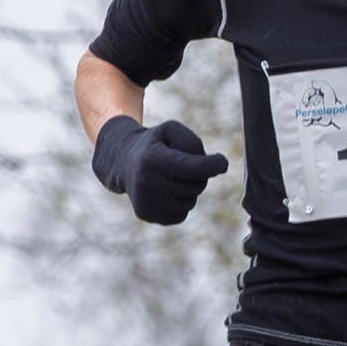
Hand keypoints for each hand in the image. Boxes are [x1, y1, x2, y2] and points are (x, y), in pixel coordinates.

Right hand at [92, 115, 227, 224]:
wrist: (123, 161)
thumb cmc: (156, 143)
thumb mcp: (171, 130)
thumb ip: (193, 142)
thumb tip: (212, 168)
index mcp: (152, 159)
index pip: (190, 167)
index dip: (211, 165)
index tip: (223, 163)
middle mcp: (145, 182)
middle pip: (195, 186)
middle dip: (199, 176)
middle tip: (185, 165)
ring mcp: (145, 201)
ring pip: (189, 202)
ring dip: (189, 191)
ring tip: (172, 177)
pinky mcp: (146, 215)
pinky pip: (181, 215)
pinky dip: (180, 203)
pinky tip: (166, 191)